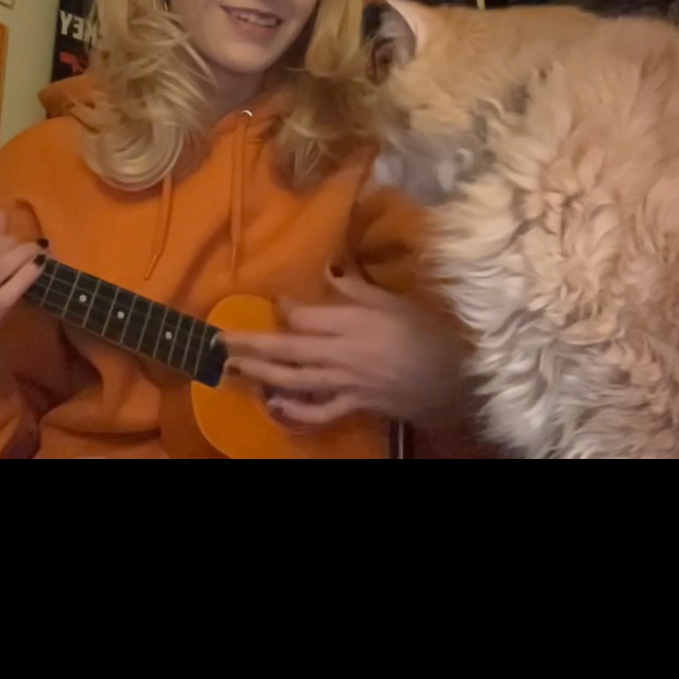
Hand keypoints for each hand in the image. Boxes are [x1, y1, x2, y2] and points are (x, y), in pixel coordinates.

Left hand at [221, 270, 470, 431]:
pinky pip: (319, 411)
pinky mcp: (355, 404)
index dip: (284, 308)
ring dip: (260, 375)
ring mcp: (346, 383)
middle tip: (218, 341)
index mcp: (353, 322)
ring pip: (294, 381)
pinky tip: (275, 406)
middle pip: (287, 349)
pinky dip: (295, 411)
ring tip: (232, 369)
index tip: (276, 301)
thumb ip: (359, 289)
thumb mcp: (397, 301)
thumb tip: (327, 268)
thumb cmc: (433, 331)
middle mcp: (342, 353)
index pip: (304, 316)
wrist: (460, 378)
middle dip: (250, 345)